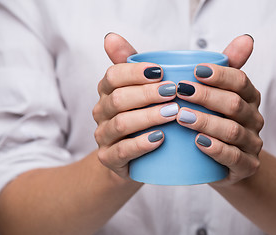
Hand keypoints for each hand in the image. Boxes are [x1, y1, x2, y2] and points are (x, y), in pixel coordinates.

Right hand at [93, 33, 177, 178]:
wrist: (134, 157)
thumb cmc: (142, 117)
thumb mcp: (139, 89)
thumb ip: (131, 63)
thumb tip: (111, 36)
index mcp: (107, 91)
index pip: (113, 75)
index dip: (136, 72)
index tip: (161, 72)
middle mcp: (102, 111)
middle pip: (118, 98)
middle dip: (147, 93)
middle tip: (174, 92)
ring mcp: (103, 136)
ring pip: (121, 123)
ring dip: (148, 116)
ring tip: (173, 113)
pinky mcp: (109, 158)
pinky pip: (122, 150)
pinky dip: (142, 143)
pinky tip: (161, 138)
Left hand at [176, 35, 262, 185]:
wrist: (225, 162)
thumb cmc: (217, 122)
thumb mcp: (220, 95)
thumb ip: (227, 68)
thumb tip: (246, 38)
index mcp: (249, 98)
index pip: (240, 81)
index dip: (220, 75)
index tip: (195, 70)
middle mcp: (254, 119)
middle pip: (234, 104)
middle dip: (207, 96)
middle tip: (180, 91)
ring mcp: (252, 144)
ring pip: (232, 131)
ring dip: (206, 122)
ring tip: (181, 116)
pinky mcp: (246, 166)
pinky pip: (234, 157)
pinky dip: (216, 149)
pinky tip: (198, 142)